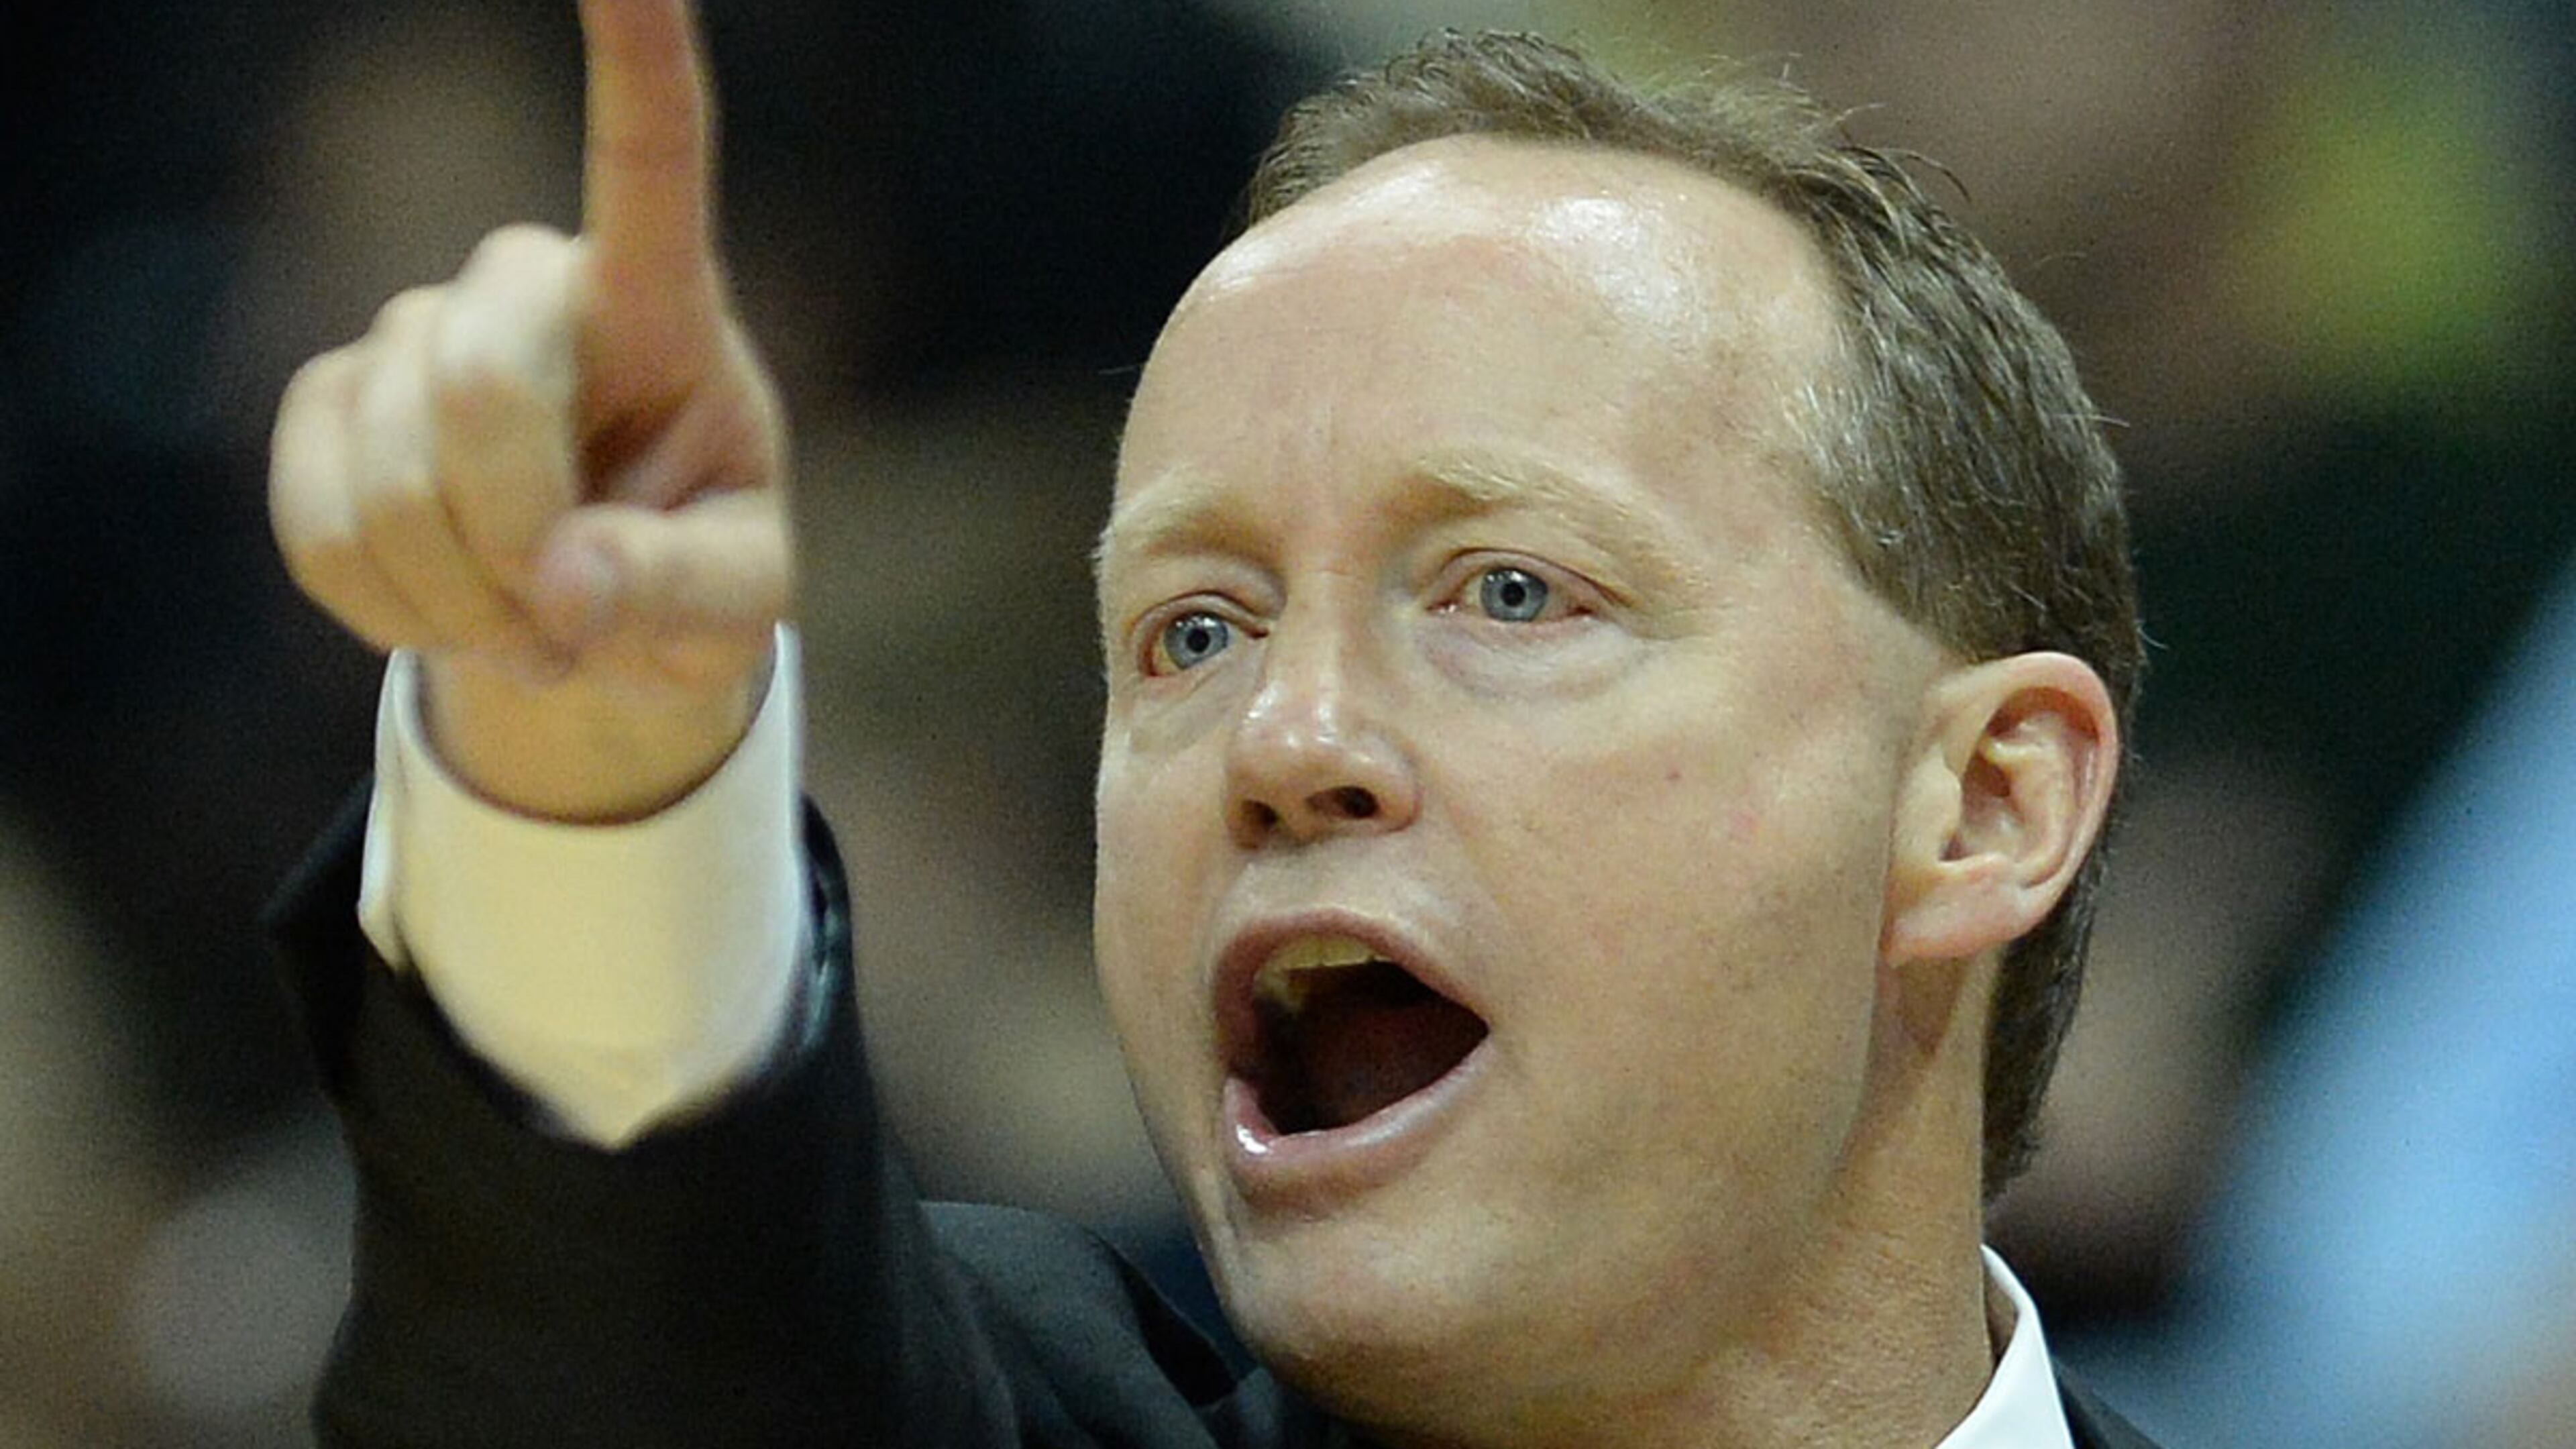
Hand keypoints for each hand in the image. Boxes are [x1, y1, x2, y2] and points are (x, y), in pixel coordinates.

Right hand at [270, 0, 789, 820]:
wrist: (595, 617)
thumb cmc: (694, 576)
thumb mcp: (736, 600)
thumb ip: (679, 592)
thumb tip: (567, 585)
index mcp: (661, 301)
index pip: (651, 156)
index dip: (637, 54)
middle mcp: (527, 284)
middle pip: (483, 384)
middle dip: (518, 534)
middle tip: (570, 623)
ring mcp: (411, 336)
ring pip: (391, 477)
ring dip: (463, 596)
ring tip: (530, 623)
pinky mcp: (327, 402)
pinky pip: (323, 529)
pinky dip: (393, 609)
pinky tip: (456, 612)